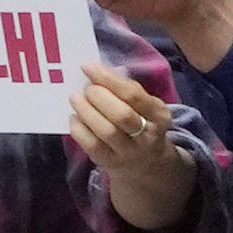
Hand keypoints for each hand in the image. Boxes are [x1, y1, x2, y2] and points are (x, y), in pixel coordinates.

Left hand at [72, 63, 195, 227]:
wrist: (147, 164)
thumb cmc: (142, 124)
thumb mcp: (146, 107)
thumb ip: (127, 90)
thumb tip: (98, 73)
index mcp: (159, 116)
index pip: (133, 95)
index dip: (108, 79)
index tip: (88, 68)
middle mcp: (147, 136)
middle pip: (121, 115)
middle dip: (98, 96)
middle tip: (86, 88)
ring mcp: (129, 153)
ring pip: (107, 131)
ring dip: (86, 111)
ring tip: (75, 99)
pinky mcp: (111, 163)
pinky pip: (92, 146)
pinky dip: (79, 129)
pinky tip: (74, 118)